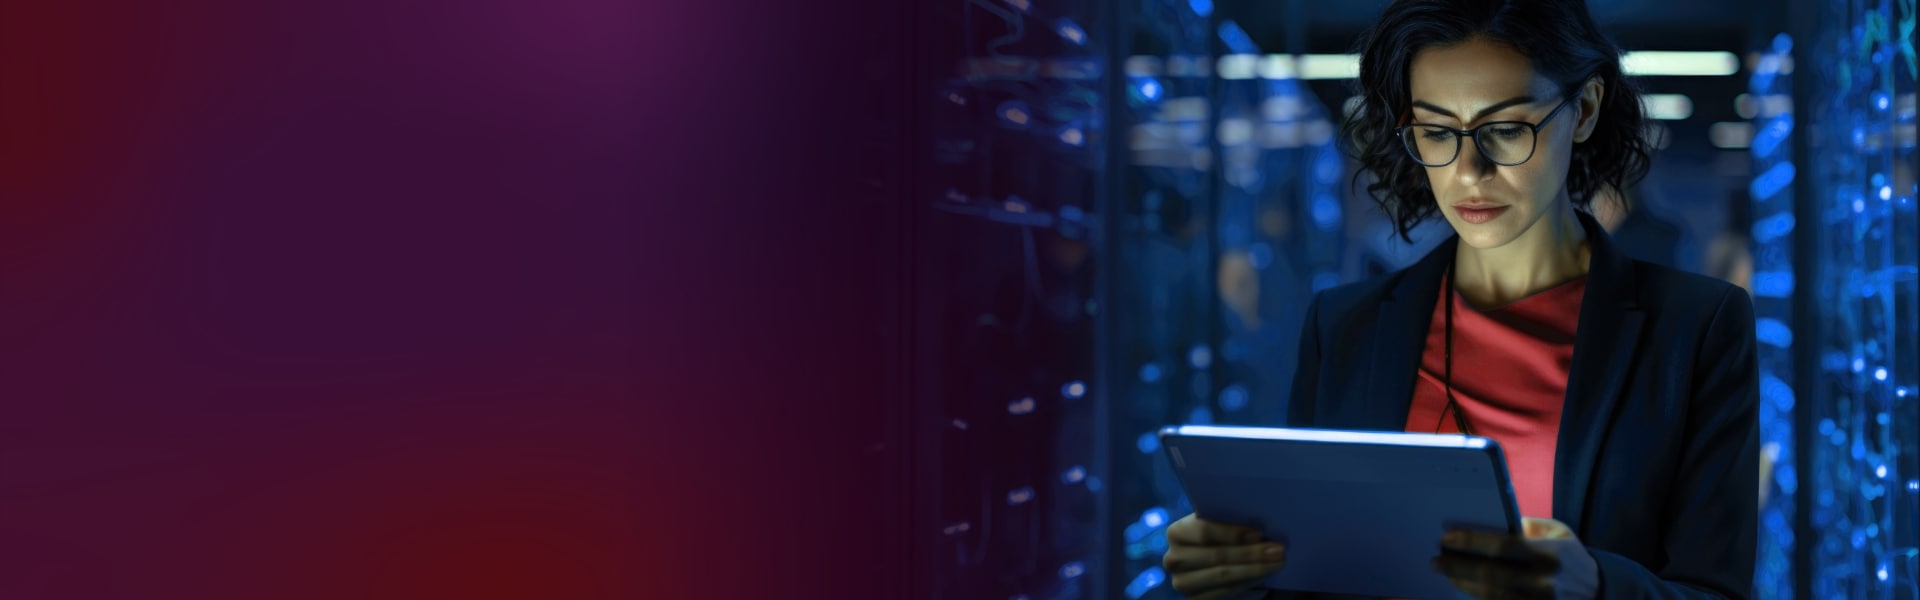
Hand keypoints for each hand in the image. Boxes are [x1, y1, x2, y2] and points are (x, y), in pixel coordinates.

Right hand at [1163, 513, 1286, 598]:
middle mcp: (1173, 559)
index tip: (1259, 534)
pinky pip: (1226, 592)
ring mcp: (1182, 583)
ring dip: (1255, 570)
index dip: (1232, 533)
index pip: (1204, 531)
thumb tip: (1259, 522)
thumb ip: (1230, 520)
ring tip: (1277, 563)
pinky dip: (1248, 583)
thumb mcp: (1218, 525)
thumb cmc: (1219, 538)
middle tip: (1278, 550)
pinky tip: (1263, 576)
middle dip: (1251, 553)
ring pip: (1224, 576)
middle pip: (1217, 556)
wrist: (1209, 564)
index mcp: (1177, 532)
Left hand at [1432, 517, 1599, 599]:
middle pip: (1492, 574)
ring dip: (1464, 584)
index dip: (1472, 542)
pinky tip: (1463, 590)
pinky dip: (1480, 599)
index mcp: (1550, 553)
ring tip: (1445, 574)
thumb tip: (1490, 520)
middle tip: (1436, 560)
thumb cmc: (1570, 556)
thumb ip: (1527, 524)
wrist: (1600, 591)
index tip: (1447, 537)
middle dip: (1458, 566)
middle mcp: (1545, 580)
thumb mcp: (1557, 532)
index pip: (1504, 546)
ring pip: (1493, 595)